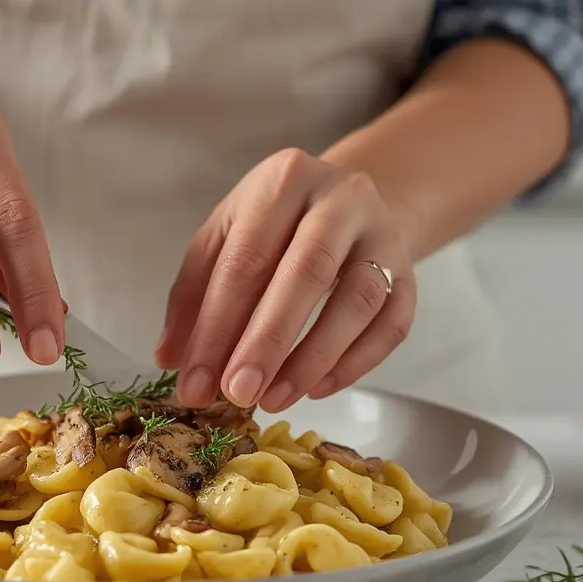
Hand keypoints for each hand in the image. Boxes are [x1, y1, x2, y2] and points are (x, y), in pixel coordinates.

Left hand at [156, 148, 416, 410]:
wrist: (350, 204)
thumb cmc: (275, 226)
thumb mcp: (225, 238)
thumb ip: (193, 295)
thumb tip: (171, 359)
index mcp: (284, 180)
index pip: (245, 260)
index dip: (216, 326)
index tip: (195, 382)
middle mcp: (341, 198)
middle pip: (306, 273)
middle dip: (266, 342)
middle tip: (237, 394)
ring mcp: (384, 234)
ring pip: (357, 300)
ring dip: (312, 358)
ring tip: (273, 399)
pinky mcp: (411, 273)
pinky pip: (392, 324)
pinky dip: (355, 363)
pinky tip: (316, 389)